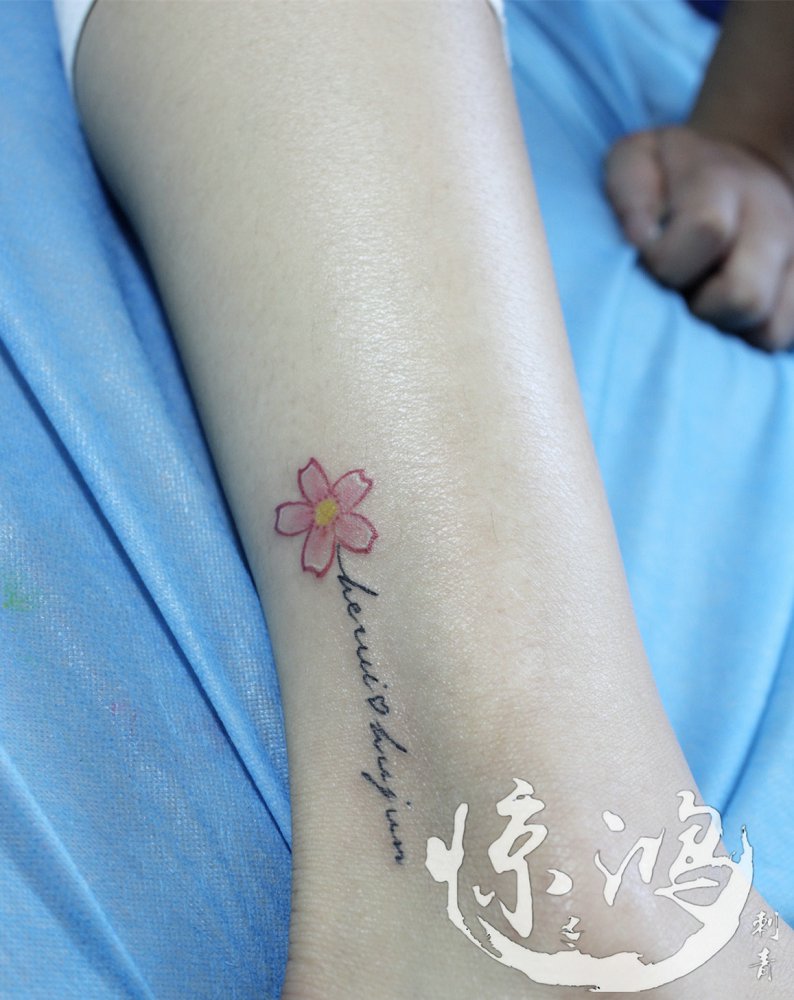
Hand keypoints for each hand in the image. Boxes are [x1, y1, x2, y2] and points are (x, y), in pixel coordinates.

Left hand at [605, 124, 793, 351]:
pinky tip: (726, 317)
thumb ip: (631, 196)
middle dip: (700, 308)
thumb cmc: (668, 177)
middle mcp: (770, 214)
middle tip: (679, 294)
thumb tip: (641, 239)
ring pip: (770, 328)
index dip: (668, 262)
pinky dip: (748, 337)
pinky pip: (781, 335)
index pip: (707, 229)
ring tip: (703, 303)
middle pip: (745, 294)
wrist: (739, 166)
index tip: (649, 263)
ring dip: (726, 329)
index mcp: (720, 180)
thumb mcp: (637, 162)